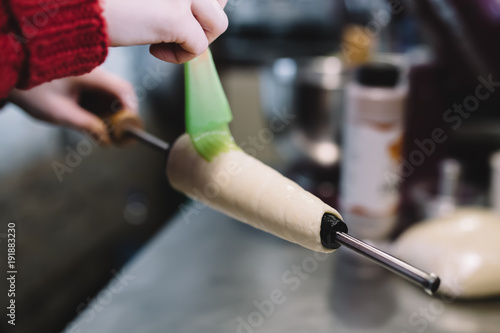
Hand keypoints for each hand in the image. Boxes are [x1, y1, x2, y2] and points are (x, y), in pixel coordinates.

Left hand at [9, 68, 137, 145]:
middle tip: (115, 134)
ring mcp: (88, 72)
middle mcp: (93, 69)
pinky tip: (90, 118)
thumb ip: (87, 126)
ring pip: (110, 93)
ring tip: (101, 129)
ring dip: (110, 112)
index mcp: (90, 74)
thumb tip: (107, 139)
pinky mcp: (83, 76)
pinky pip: (99, 91)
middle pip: (120, 92)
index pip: (123, 89)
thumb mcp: (60, 113)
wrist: (11, 72)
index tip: (129, 128)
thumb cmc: (31, 90)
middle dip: (120, 115)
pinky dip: (99, 106)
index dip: (131, 110)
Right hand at [102, 0, 228, 63]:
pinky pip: (199, 47)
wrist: (76, 4)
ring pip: (218, 24)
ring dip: (195, 39)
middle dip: (202, 20)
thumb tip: (197, 9)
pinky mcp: (175, 17)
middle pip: (220, 1)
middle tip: (173, 27)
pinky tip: (154, 50)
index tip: (177, 14)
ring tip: (165, 39)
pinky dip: (179, 57)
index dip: (201, 4)